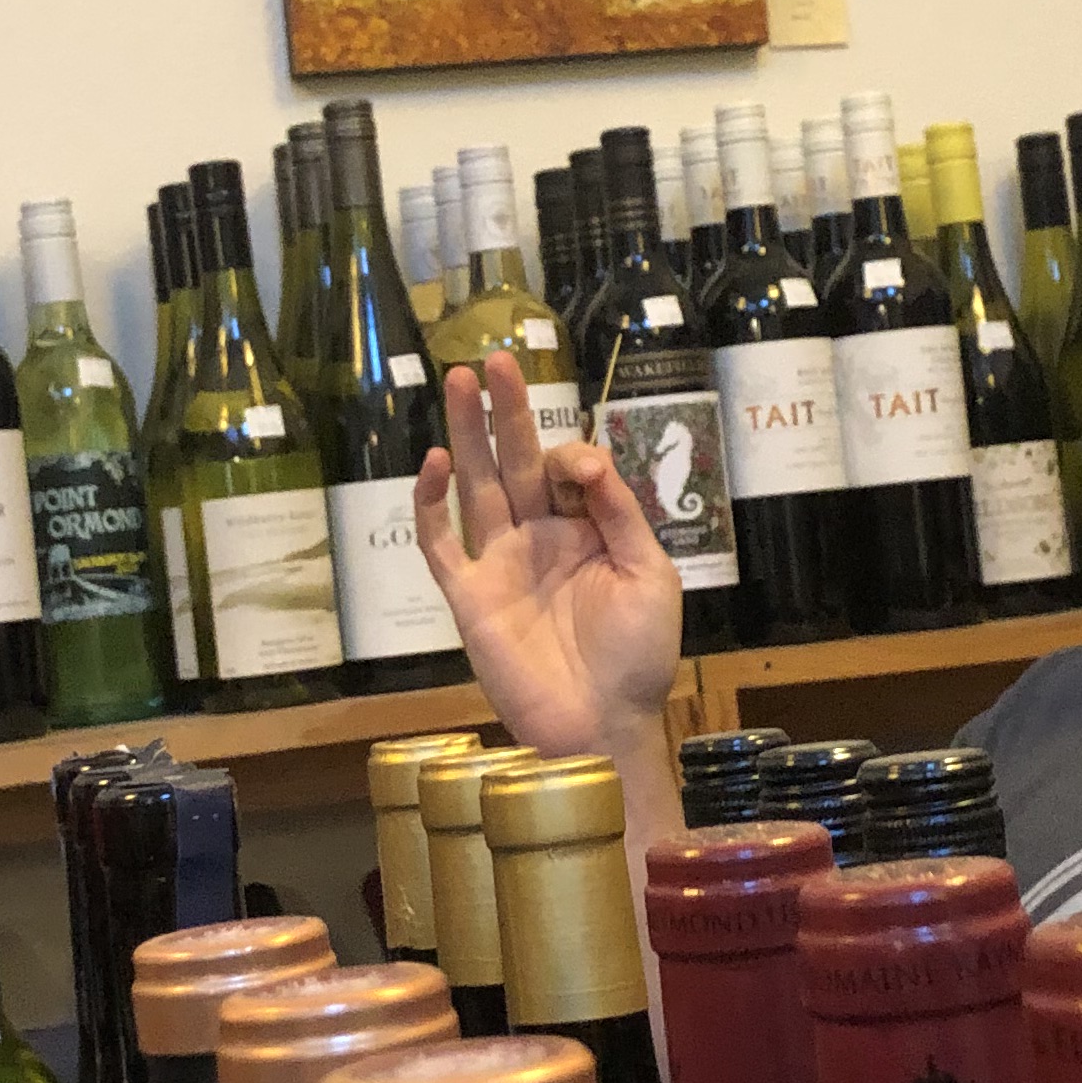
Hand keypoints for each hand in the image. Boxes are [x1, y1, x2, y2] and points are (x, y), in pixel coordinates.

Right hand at [415, 352, 683, 762]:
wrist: (604, 724)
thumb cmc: (638, 656)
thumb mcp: (650, 574)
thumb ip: (620, 512)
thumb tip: (583, 458)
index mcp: (586, 532)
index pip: (564, 470)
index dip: (569, 455)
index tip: (582, 472)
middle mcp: (538, 539)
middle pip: (515, 461)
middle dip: (506, 410)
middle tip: (494, 358)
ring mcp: (500, 565)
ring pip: (477, 486)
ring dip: (466, 434)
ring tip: (458, 381)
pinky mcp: (469, 597)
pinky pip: (441, 544)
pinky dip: (431, 504)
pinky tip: (436, 462)